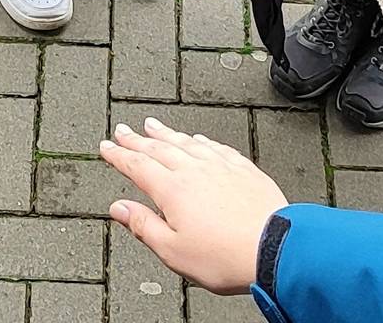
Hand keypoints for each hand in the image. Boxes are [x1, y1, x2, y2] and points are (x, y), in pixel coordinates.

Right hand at [101, 118, 288, 294]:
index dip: (119, 155)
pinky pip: (216, 147)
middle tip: (123, 130)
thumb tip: (118, 208)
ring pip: (187, 142)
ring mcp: (221, 167)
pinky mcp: (244, 170)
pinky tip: (199, 139)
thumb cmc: (226, 256)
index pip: (137, 165)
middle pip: (159, 148)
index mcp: (173, 190)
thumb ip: (143, 225)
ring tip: (153, 125)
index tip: (106, 147)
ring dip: (167, 133)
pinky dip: (201, 140)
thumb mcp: (172, 250)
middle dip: (137, 139)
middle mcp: (195, 171)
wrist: (275, 249)